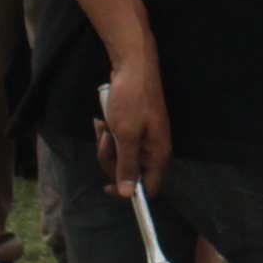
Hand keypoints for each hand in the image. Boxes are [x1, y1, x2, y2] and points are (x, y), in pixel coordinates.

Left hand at [97, 53, 171, 193]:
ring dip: (106, 144)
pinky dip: (108, 133)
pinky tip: (104, 120)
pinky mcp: (134, 129)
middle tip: (105, 139)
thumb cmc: (132, 100)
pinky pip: (117, 142)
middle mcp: (153, 150)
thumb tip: (128, 195)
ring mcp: (144, 139)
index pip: (149, 188)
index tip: (108, 186)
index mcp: (158, 154)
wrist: (133, 67)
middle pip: (129, 173)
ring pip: (119, 157)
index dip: (129, 192)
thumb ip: (127, 166)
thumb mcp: (125, 135)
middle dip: (111, 159)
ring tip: (105, 124)